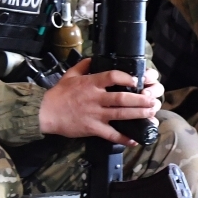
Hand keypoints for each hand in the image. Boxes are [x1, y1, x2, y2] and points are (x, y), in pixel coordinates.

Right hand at [38, 58, 161, 144]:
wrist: (46, 113)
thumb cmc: (58, 95)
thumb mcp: (69, 75)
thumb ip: (83, 66)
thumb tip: (94, 58)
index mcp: (90, 84)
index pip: (112, 76)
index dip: (126, 77)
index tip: (136, 80)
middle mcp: (95, 98)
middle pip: (121, 98)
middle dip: (140, 99)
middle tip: (152, 100)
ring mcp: (95, 114)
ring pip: (120, 114)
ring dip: (137, 114)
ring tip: (151, 113)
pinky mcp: (92, 128)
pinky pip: (111, 134)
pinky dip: (123, 138)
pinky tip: (135, 139)